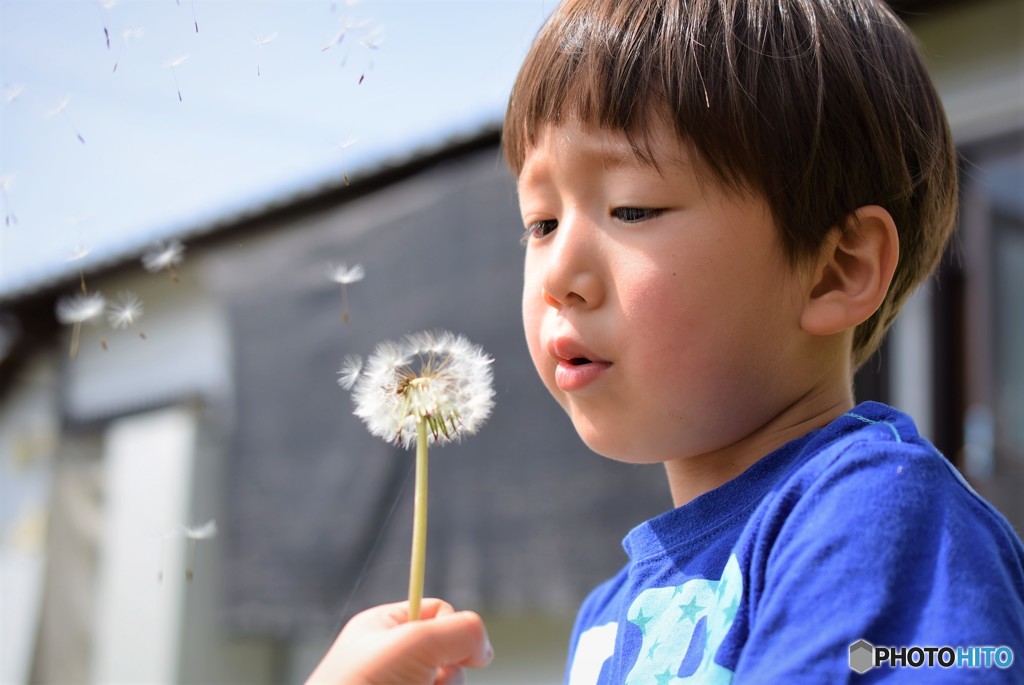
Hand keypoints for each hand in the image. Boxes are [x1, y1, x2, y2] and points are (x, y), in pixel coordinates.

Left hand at [306, 598, 493, 684]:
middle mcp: (393, 660)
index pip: (438, 611)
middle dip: (449, 673)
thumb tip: (484, 648)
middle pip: (450, 655)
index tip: (464, 650)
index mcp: (384, 629)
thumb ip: (460, 631)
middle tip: (427, 681)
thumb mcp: (414, 642)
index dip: (454, 627)